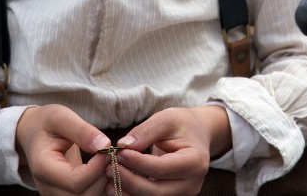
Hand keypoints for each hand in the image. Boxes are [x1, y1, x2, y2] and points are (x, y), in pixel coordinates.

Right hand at [15, 104, 111, 194]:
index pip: (76, 182)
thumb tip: (104, 145)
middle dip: (102, 176)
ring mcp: (55, 194)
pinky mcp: (65, 195)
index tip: (107, 149)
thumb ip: (82, 130)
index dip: (97, 168)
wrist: (33, 132)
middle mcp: (47, 187)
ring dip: (103, 182)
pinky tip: (101, 168)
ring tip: (105, 159)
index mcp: (43, 168)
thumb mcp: (61, 117)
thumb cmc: (46, 123)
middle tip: (109, 155)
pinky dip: (99, 186)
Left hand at [109, 106, 231, 195]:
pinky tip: (116, 185)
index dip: (137, 163)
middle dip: (129, 180)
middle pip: (155, 191)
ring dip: (127, 191)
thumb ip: (146, 131)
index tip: (119, 153)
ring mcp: (183, 195)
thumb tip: (124, 145)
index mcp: (195, 162)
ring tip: (109, 177)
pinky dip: (132, 193)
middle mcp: (192, 184)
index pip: (161, 168)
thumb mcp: (167, 119)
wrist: (198, 135)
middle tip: (109, 167)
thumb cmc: (183, 125)